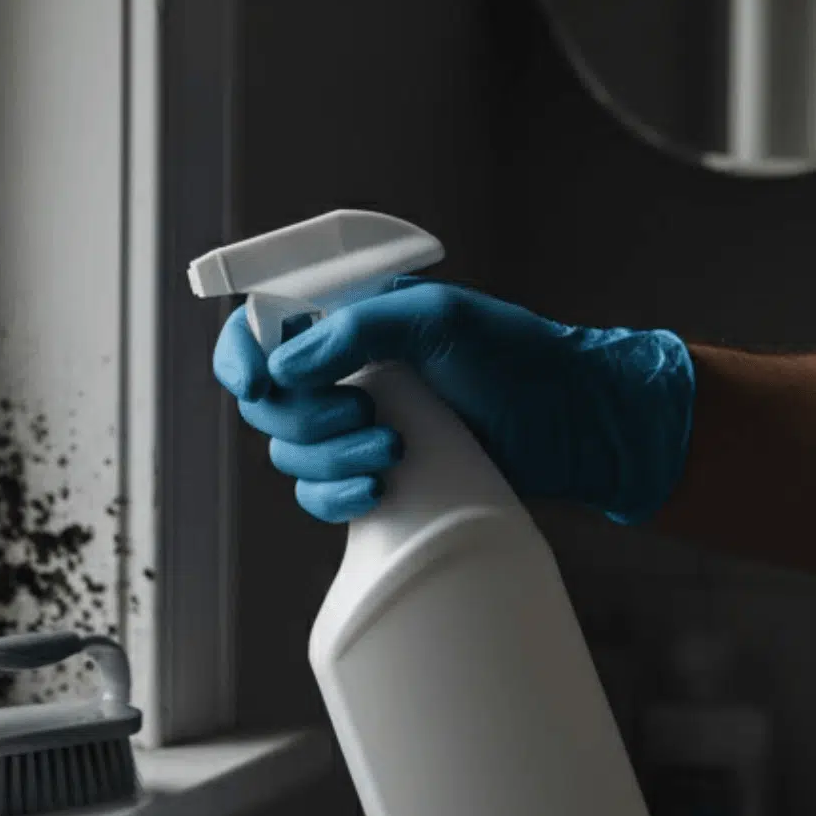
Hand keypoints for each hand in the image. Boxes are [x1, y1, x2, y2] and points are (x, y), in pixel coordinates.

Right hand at [212, 278, 695, 524]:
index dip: (241, 356)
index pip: (259, 330)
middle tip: (360, 414)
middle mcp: (339, 373)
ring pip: (288, 453)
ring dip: (329, 458)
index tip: (258, 382)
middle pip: (266, 403)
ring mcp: (353, 427)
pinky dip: (334, 496)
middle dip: (303, 416)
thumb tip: (284, 364)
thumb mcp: (441, 319)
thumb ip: (357, 330)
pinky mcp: (372, 475)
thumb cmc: (519, 358)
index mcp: (346, 322)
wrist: (575, 426)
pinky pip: (316, 495)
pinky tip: (374, 490)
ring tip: (392, 451)